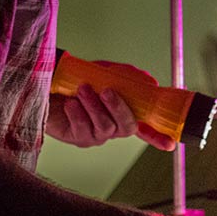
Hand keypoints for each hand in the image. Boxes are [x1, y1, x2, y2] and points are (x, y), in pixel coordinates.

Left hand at [46, 62, 174, 150]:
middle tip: (108, 91)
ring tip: (83, 89)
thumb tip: (149, 81)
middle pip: (127, 126)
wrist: (46, 88)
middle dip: (120, 108)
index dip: (159, 136)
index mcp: (122, 114)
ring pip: (105, 127)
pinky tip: (71, 103)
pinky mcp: (78, 138)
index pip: (146, 127)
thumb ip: (124, 75)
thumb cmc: (75, 82)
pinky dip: (78, 113)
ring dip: (95, 106)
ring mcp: (96, 135)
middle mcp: (112, 128)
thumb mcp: (102, 72)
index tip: (171, 142)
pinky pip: (83, 129)